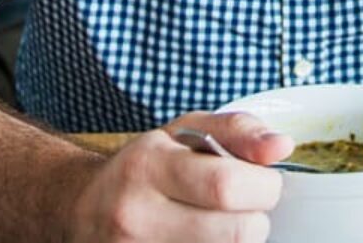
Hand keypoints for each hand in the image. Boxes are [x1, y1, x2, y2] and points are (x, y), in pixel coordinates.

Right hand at [66, 111, 291, 241]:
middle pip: (236, 232)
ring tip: (219, 222)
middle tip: (243, 206)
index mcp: (148, 166)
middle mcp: (137, 215)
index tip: (262, 181)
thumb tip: (282, 146)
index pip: (227, 186)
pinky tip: (203, 238)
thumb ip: (238, 131)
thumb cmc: (143, 167)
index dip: (263, 187)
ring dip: (237, 239)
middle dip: (255, 218)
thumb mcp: (184, 132)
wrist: (81, 208)